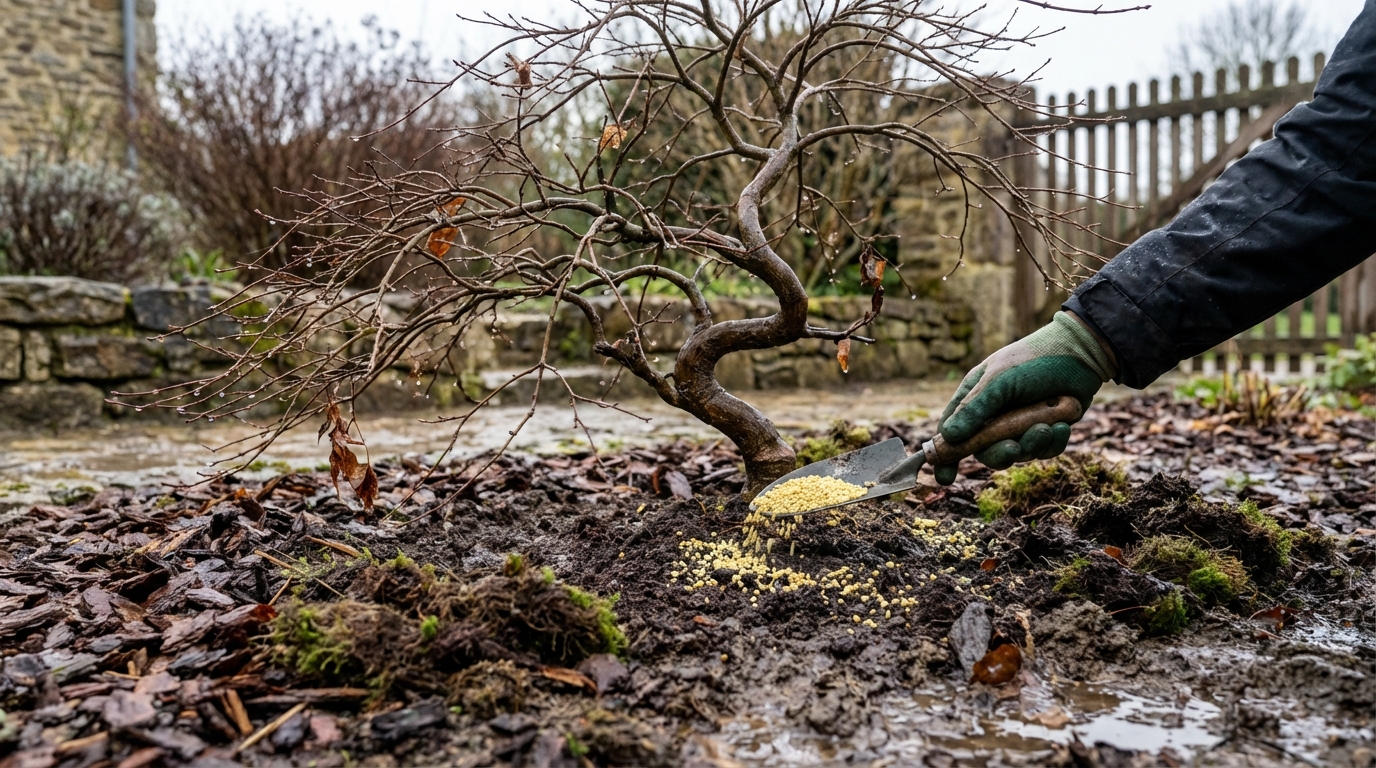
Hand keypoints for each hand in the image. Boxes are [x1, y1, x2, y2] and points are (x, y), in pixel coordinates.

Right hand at [931, 311, 1114, 484]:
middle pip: (985, 451)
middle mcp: (995, 415)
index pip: (951, 432)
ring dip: (1032, 444)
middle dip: (999, 454)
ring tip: (1046, 427)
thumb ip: (974, 409)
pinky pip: (1044, 451)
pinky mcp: (1046, 430)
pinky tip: (1062, 426)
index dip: (946, 455)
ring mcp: (1021, 424)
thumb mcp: (999, 381)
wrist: (1081, 353)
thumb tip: (948, 436)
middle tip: (1012, 448)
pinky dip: (1052, 443)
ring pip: (1018, 453)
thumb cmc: (1033, 360)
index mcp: (976, 399)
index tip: (943, 477)